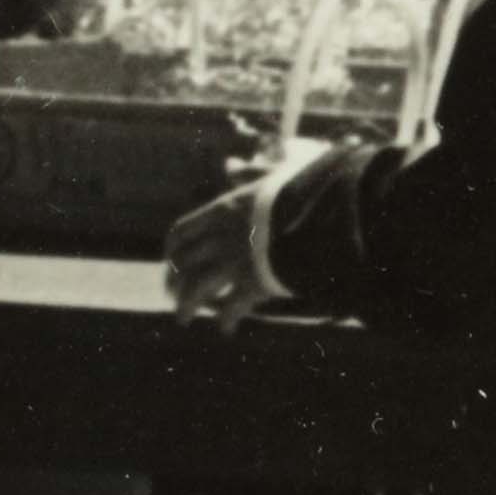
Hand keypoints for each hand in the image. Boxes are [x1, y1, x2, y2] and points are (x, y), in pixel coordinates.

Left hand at [163, 168, 293, 326]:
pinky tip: (227, 329)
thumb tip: (231, 165)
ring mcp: (235, 262)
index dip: (172, 250)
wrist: (324, 213)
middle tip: (174, 295)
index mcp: (222, 211)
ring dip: (187, 306)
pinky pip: (231, 308)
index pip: (182, 232)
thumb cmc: (303, 191)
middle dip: (174, 282)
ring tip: (184, 319)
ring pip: (197, 289)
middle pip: (183, 264)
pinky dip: (226, 321)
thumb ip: (249, 174)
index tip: (171, 261)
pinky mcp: (253, 284)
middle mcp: (222, 238)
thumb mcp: (272, 176)